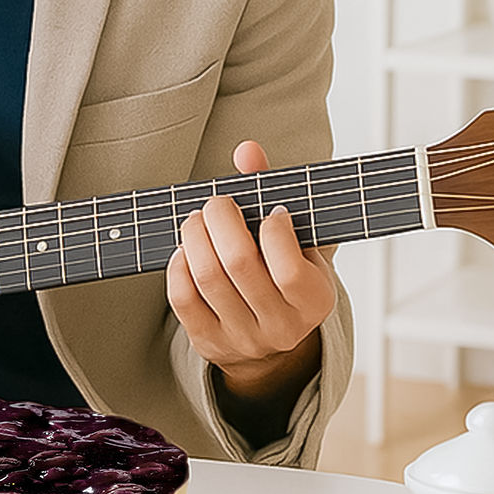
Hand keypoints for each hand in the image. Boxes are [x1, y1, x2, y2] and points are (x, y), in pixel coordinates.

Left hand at [166, 139, 336, 404]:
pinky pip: (182, 299)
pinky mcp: (209, 342)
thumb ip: (274, 190)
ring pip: (207, 278)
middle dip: (221, 219)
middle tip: (219, 204)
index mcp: (314, 301)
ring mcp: (243, 338)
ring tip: (198, 220)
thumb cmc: (287, 276)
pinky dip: (178, 265)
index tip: (271, 212)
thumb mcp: (299, 240)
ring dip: (195, 235)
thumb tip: (246, 150)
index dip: (273, 229)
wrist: (274, 343)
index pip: (288, 267)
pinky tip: (187, 249)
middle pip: (238, 264)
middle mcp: (281, 326)